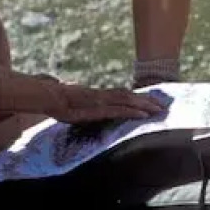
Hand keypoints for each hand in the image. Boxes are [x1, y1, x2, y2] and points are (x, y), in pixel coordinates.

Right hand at [45, 83, 167, 124]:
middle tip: (162, 105)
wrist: (47, 95)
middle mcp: (101, 95)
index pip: (120, 95)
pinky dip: (133, 111)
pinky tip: (144, 114)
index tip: (148, 102)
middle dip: (146, 100)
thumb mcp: (68, 103)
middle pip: (128, 96)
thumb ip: (75, 100)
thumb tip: (74, 95)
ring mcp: (101, 100)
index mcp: (96, 95)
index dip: (135, 98)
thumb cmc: (54, 98)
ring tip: (159, 109)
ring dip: (144, 104)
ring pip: (127, 100)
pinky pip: (119, 109)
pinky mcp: (98, 107)